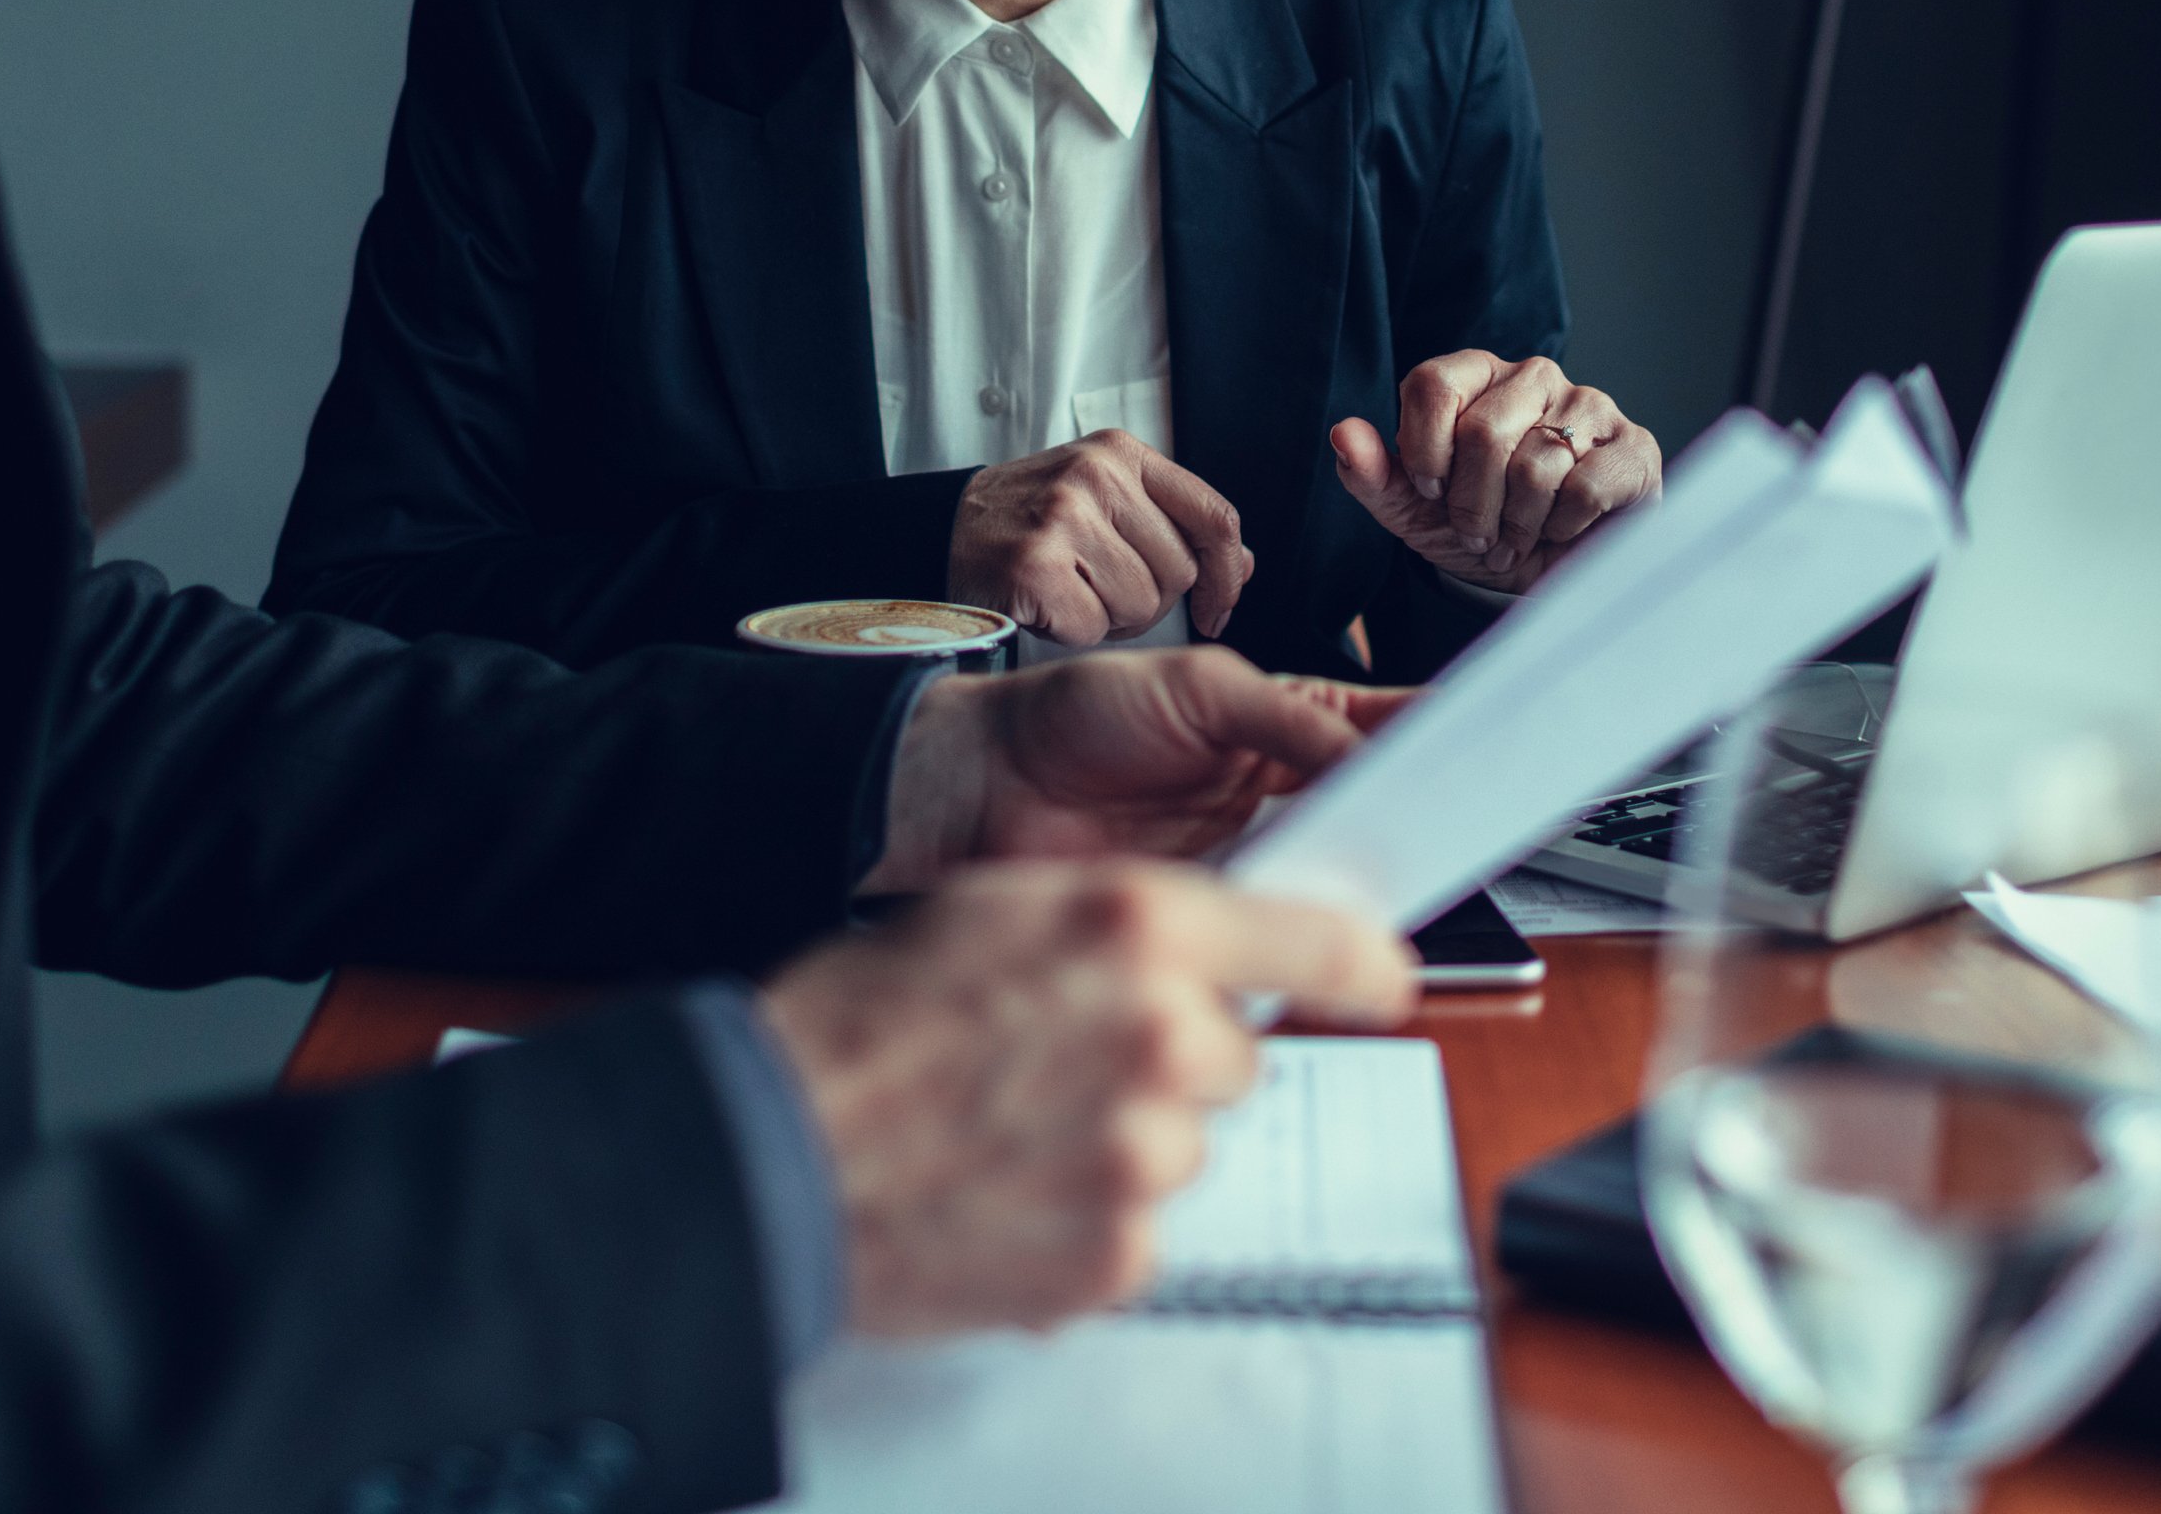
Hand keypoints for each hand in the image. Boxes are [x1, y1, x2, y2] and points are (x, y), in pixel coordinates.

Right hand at [760, 859, 1416, 1334]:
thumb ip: (1119, 924)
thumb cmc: (859, 1026)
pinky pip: (1142, 1225)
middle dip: (1169, 1058)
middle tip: (1062, 1059)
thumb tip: (1200, 947)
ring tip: (1016, 1127)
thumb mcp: (995, 910)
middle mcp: (1159, 1032)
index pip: (1314, 937)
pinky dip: (1088, 1217)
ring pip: (1186, 1142)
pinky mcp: (1119, 1251)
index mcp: (1134, 926)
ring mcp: (1145, 1151)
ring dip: (1124, 1138)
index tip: (1385, 974)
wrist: (775, 1152)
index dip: (1359, 960)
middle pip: (1233, 1052)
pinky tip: (1010, 1189)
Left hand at [869, 643, 1409, 891]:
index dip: (1441, 738)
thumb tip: (1361, 754)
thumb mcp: (1195, 691)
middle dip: (1417, 816)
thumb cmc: (1071, 715)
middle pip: (1372, 810)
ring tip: (1399, 870)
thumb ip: (1286, 718)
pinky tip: (1318, 922)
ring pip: (1331, 874)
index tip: (1491, 748)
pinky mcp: (1211, 915)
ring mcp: (1246, 857)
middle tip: (1460, 820)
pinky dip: (1298, 928)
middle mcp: (1275, 794)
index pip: (1383, 729)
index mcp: (1283, 723)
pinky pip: (1273, 925)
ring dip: (1360, 877)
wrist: (983, 789)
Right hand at [949, 431, 1255, 646]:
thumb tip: (1242, 566)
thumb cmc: (1032, 522)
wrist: (941, 529)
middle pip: (1180, 572)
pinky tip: (1046, 607)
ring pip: (1142, 605)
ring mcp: (1062, 517)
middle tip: (1099, 589)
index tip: (1218, 609)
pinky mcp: (1033, 565)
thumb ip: (1174, 526)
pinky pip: (1093, 628)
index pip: (1214, 516)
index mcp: (1121, 454)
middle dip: (1150, 600)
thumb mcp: (1106, 501)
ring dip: (1111, 619)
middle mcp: (1095, 476)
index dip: (1227, 575)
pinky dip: (1073, 632)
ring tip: (1070, 593)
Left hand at [1330, 351, 1661, 592]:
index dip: (1423, 448)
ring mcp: (1590, 405)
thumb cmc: (1479, 528)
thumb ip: (1372, 473)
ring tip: (1516, 540)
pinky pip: (1584, 488)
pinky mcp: (1633, 448)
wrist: (1547, 575)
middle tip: (1478, 536)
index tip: (1430, 490)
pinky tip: (1562, 530)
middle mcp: (1534, 377)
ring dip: (1515, 526)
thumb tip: (1344, 434)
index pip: (1433, 383)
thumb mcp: (1412, 510)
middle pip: (1483, 432)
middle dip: (1471, 504)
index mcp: (1476, 376)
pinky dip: (1561, 528)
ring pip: (1534, 465)